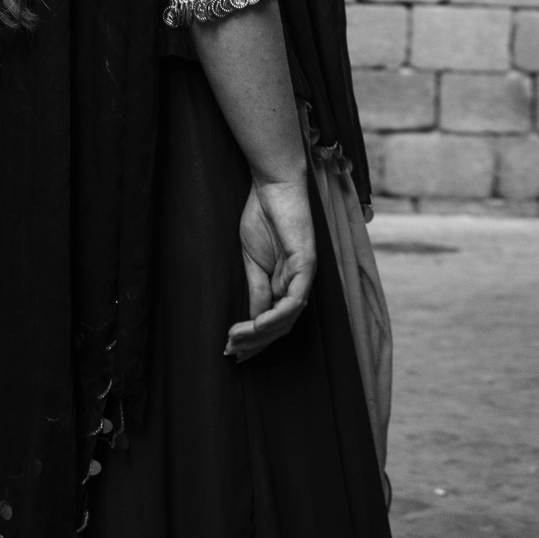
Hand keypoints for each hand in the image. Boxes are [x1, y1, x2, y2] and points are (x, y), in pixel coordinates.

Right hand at [225, 175, 315, 361]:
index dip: (254, 339)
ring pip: (288, 319)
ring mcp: (305, 275)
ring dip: (261, 334)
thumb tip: (254, 322)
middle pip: (281, 326)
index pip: (275, 322)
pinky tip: (256, 324)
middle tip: (232, 351)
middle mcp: (299, 283)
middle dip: (255, 343)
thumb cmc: (262, 217)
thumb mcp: (253, 261)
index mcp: (286, 283)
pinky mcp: (306, 263)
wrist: (272, 185)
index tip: (231, 350)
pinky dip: (276, 316)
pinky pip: (295, 300)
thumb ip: (257, 290)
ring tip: (237, 339)